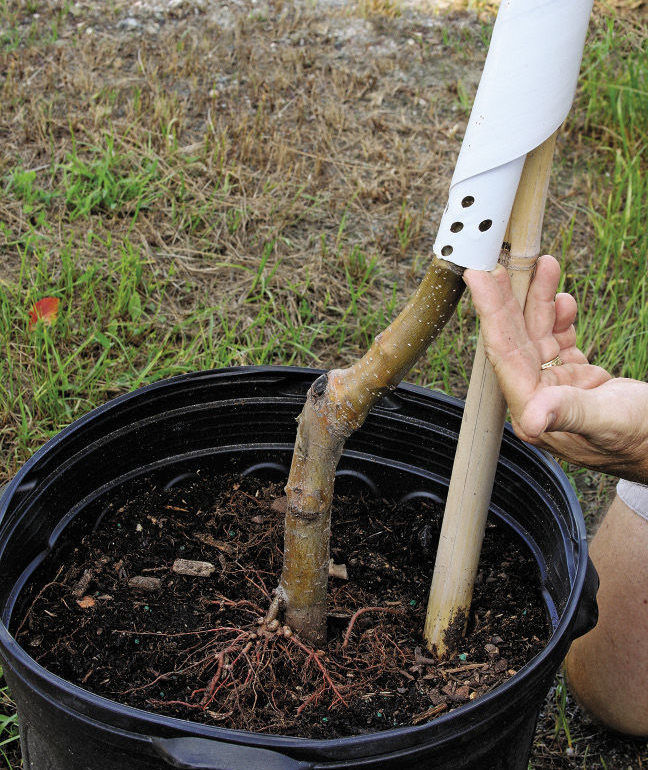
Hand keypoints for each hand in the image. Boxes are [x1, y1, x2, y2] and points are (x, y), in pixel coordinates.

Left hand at [464, 255, 647, 482]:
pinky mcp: (574, 380)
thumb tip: (532, 419)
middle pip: (514, 339)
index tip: (478, 278)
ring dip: (538, 300)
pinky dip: (559, 318)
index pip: (504, 353)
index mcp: (533, 410)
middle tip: (495, 263)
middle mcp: (537, 398)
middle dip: (506, 299)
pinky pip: (558, 340)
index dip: (490, 313)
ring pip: (537, 335)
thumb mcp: (608, 421)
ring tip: (543, 264)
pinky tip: (562, 299)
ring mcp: (555, 387)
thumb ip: (569, 414)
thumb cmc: (642, 440)